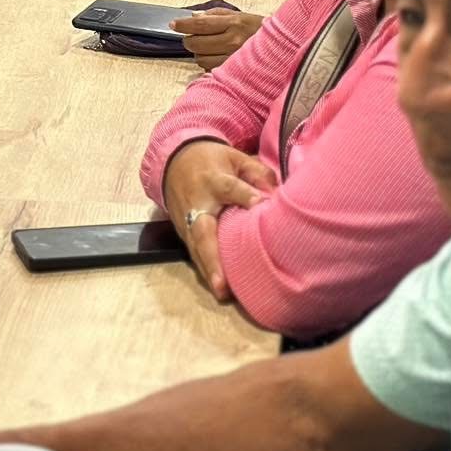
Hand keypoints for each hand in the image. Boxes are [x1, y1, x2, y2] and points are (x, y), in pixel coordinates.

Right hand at [162, 140, 276, 300]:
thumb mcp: (234, 157)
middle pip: (203, 232)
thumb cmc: (211, 160)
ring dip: (209, 271)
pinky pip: (193, 253)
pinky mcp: (182, 233)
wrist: (173, 161)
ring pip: (195, 248)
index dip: (244, 195)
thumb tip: (276, 194)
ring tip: (222, 292)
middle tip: (224, 282)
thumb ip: (256, 173)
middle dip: (213, 257)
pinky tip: (218, 289)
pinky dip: (205, 271)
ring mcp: (186, 221)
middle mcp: (196, 203)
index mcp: (212, 179)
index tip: (260, 204)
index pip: (228, 188)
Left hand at [169, 8, 264, 70]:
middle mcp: (233, 41)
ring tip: (209, 49)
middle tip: (192, 38)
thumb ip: (216, 14)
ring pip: (201, 59)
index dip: (183, 25)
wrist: (283, 48)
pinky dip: (209, 64)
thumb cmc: (261, 31)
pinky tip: (216, 58)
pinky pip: (211, 69)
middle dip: (189, 40)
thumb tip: (194, 17)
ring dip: (199, 54)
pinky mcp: (235, 73)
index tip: (174, 24)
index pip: (200, 24)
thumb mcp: (241, 15)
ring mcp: (234, 59)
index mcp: (234, 24)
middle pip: (196, 43)